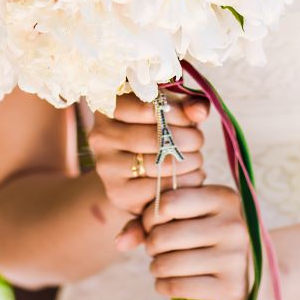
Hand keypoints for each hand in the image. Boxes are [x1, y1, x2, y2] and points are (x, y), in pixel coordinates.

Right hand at [88, 93, 209, 222]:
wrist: (138, 172)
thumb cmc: (159, 132)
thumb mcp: (171, 112)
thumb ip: (188, 107)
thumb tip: (199, 111)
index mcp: (109, 107)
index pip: (145, 106)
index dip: (176, 113)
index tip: (191, 119)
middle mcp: (99, 136)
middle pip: (154, 138)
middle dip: (187, 140)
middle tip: (198, 141)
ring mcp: (105, 166)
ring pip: (158, 165)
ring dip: (188, 162)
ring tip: (195, 159)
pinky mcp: (117, 193)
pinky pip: (158, 190)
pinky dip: (183, 184)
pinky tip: (189, 176)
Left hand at [140, 185, 251, 299]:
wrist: (255, 275)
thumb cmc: (210, 238)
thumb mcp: (188, 218)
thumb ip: (149, 222)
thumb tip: (120, 242)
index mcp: (224, 197)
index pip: (167, 201)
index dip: (149, 216)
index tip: (153, 224)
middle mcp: (234, 225)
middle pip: (163, 235)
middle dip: (151, 245)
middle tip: (158, 248)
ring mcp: (235, 258)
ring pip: (166, 264)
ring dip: (155, 267)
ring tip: (164, 265)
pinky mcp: (231, 289)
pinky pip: (176, 287)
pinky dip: (163, 286)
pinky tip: (169, 282)